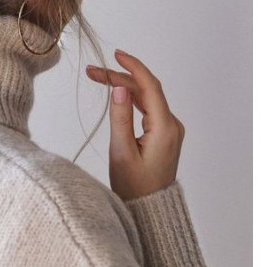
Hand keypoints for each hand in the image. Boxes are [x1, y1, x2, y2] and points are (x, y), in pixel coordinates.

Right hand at [85, 48, 184, 201]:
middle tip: (93, 72)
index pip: (150, 87)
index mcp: (165, 128)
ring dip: (125, 87)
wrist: (149, 211)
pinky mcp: (164, 135)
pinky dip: (132, 99)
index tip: (116, 54)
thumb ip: (120, 118)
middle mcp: (173, 126)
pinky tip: (117, 94)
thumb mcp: (121, 152)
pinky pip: (149, 109)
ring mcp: (170, 130)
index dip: (133, 67)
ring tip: (98, 79)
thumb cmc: (134, 188)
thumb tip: (120, 88)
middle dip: (121, 78)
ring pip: (147, 99)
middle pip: (147, 90)